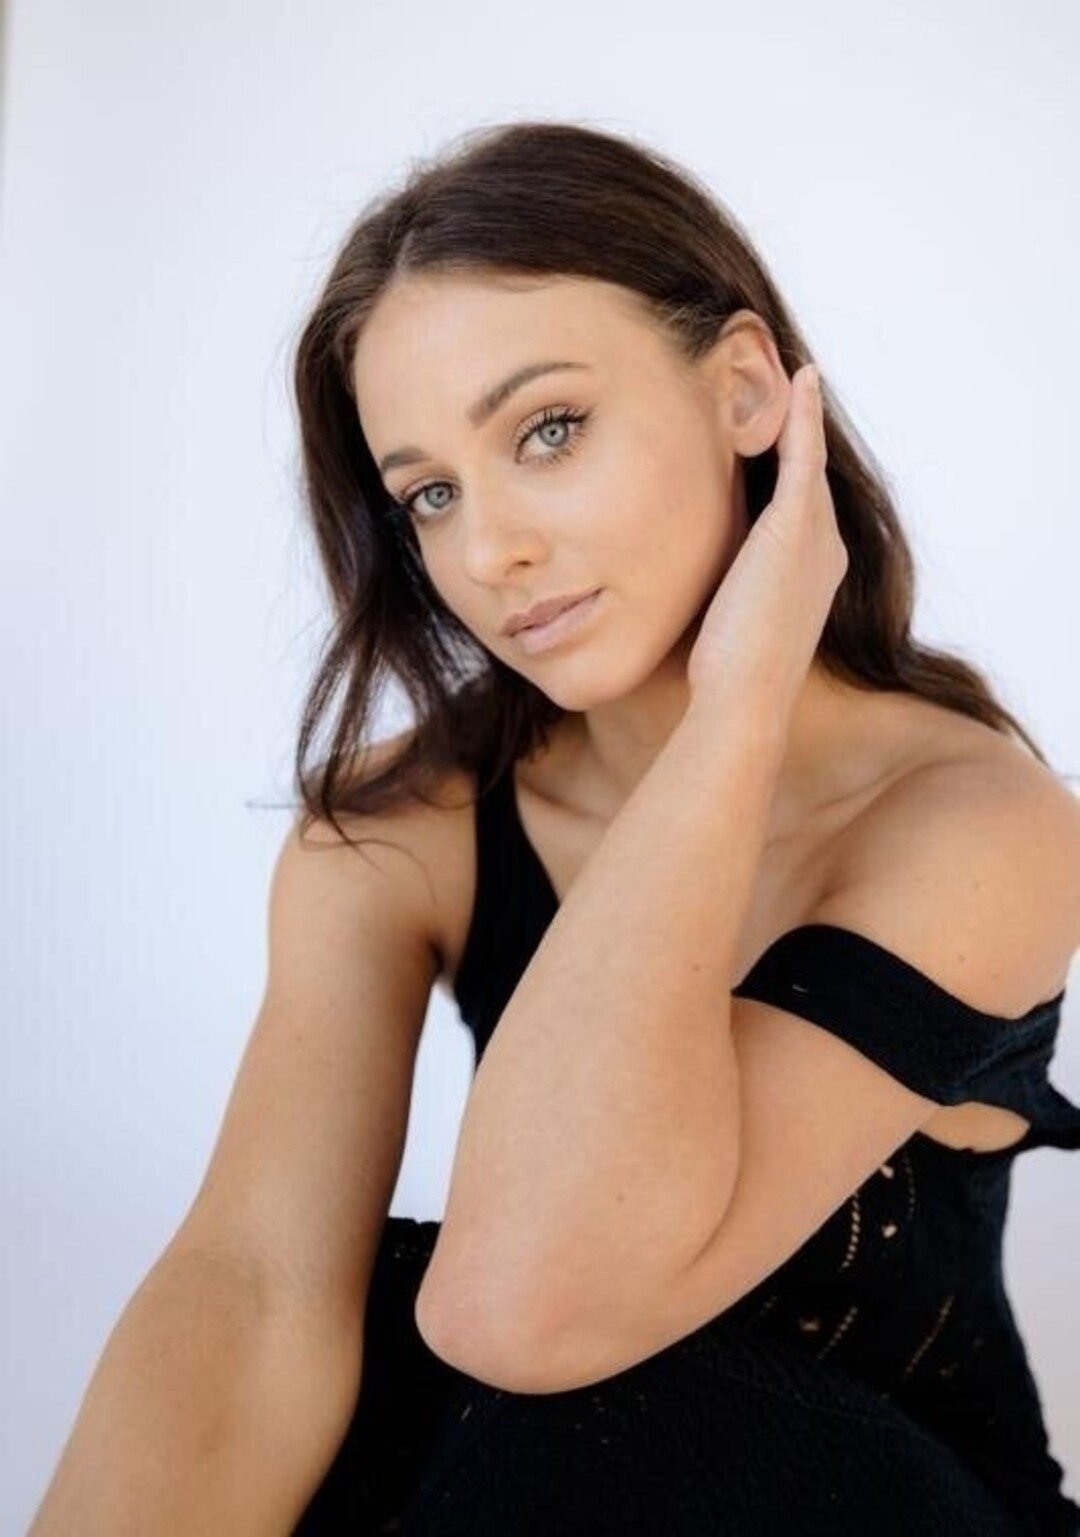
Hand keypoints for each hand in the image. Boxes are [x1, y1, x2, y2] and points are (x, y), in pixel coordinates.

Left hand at [685, 363, 848, 716]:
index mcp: (810, 571)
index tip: (771, 442)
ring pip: (809, 458)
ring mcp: (816, 534)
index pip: (798, 508)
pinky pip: (804, 453)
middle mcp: (825, 548)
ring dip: (801, 414)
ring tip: (791, 371)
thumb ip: (722, 587)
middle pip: (809, 477)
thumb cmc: (727, 673)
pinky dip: (804, 415)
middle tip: (789, 382)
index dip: (788, 472)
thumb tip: (687, 581)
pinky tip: (802, 377)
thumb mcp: (727, 620)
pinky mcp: (797, 524)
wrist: (743, 696)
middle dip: (800, 434)